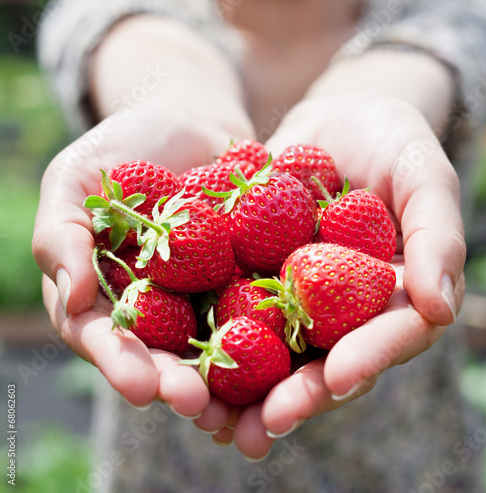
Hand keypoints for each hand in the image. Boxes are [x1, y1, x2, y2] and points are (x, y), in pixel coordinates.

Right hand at [32, 97, 252, 411]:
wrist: (189, 120)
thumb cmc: (125, 146)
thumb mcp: (77, 180)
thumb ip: (63, 236)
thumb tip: (74, 296)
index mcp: (108, 290)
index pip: (107, 337)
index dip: (121, 364)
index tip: (142, 387)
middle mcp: (156, 303)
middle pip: (162, 354)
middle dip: (177, 383)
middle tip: (197, 405)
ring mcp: (203, 293)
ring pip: (212, 344)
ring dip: (225, 381)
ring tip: (241, 407)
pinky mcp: (245, 277)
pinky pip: (257, 308)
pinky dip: (270, 335)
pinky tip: (286, 363)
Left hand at [224, 93, 465, 458]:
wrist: (333, 119)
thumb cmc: (391, 140)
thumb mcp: (423, 174)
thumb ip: (438, 236)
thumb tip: (441, 308)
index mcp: (391, 296)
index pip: (383, 340)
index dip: (363, 361)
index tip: (336, 380)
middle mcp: (341, 307)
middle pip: (321, 362)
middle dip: (293, 396)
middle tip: (260, 429)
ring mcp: (294, 294)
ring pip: (270, 349)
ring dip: (241, 387)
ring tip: (209, 417)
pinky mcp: (253, 274)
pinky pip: (230, 306)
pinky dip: (207, 332)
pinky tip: (179, 358)